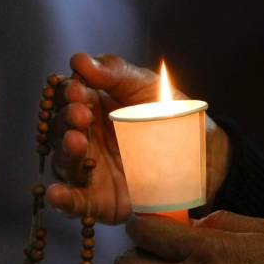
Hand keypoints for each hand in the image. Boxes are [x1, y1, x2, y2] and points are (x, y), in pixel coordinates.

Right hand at [46, 53, 231, 223]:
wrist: (205, 156)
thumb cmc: (174, 117)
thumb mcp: (148, 87)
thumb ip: (116, 73)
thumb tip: (80, 60)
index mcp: (93, 108)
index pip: (68, 98)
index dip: (67, 93)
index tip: (78, 90)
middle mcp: (87, 138)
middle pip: (60, 128)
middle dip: (66, 119)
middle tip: (81, 114)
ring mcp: (91, 171)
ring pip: (64, 163)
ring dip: (65, 152)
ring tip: (76, 142)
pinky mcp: (101, 201)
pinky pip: (75, 203)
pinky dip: (63, 199)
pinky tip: (58, 194)